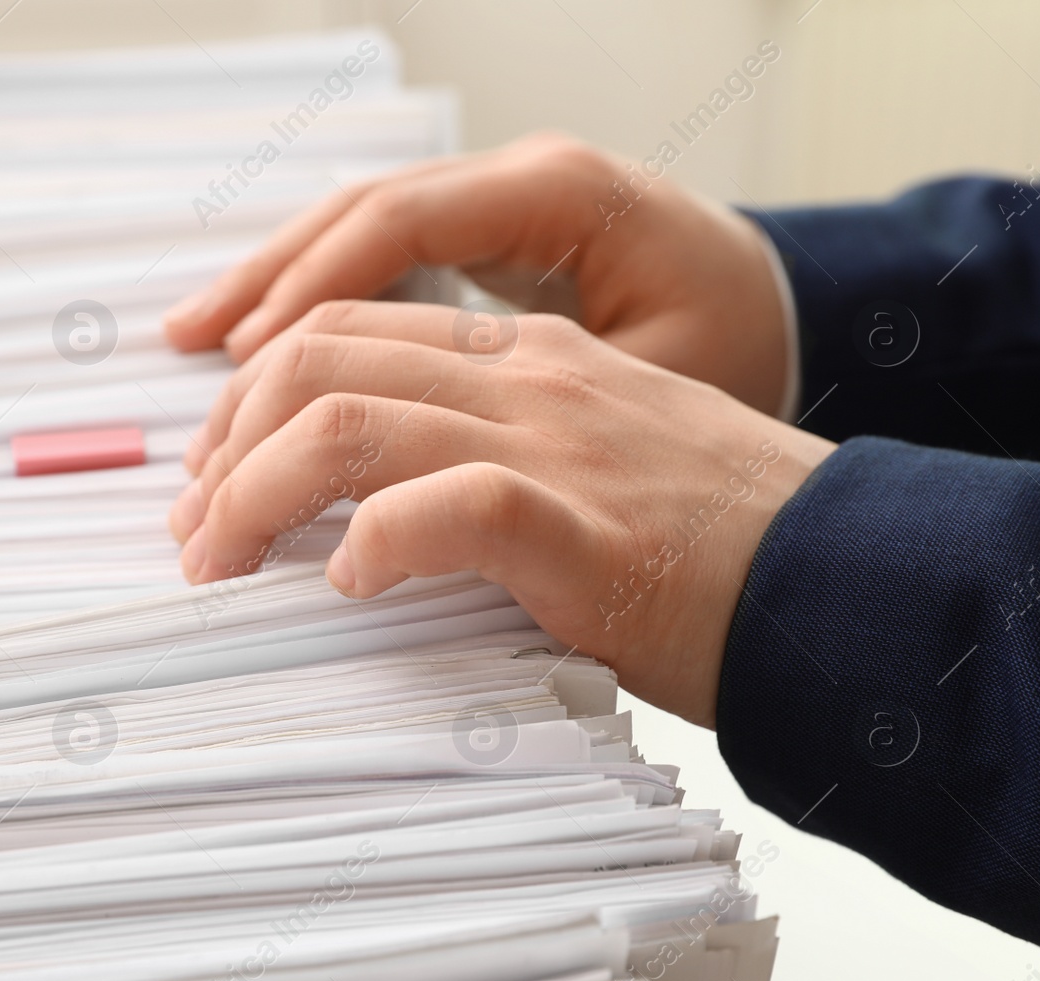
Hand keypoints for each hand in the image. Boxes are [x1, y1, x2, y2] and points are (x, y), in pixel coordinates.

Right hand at [163, 132, 790, 416]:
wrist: (799, 314)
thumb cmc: (741, 353)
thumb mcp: (660, 389)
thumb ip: (545, 416)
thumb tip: (424, 487)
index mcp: (558, 195)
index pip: (397, 224)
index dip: (305, 293)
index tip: (240, 361)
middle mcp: (517, 180)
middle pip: (356, 214)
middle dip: (264, 290)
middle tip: (192, 364)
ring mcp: (501, 203)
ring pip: (357, 229)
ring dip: (273, 289)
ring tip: (191, 344)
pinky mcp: (492, 239)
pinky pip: (383, 257)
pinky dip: (317, 297)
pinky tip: (266, 340)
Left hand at [167, 302, 835, 726]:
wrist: (845, 584)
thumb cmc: (719, 547)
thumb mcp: (595, 468)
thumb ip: (492, 465)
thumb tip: (370, 524)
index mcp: (529, 358)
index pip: (347, 332)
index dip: (253, 400)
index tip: (214, 478)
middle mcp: (529, 380)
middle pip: (317, 359)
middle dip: (223, 444)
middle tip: (193, 533)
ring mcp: (554, 443)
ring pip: (347, 422)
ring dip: (252, 496)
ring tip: (220, 566)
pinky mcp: (580, 527)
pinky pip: (442, 508)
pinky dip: (371, 544)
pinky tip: (350, 588)